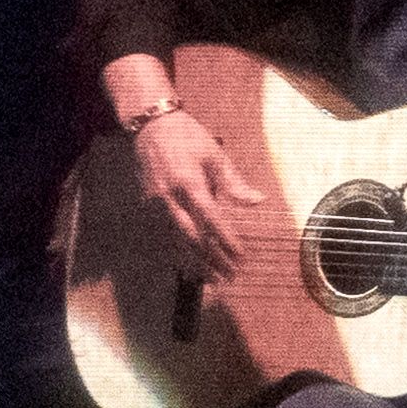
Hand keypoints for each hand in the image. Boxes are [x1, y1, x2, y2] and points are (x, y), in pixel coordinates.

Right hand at [134, 110, 267, 273]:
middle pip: (192, 237)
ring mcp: (155, 205)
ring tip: (213, 279)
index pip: (210, 219)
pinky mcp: (147, 208)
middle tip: (230, 276)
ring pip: (175, 242)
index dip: (227, 240)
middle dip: (212, 259)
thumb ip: (234, 183)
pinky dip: (177, 255)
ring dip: (195, 263)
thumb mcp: (215, 155)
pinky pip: (164, 237)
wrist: (151, 127)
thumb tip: (258, 201)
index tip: (241, 257)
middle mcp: (169, 198)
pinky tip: (190, 267)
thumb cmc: (188, 138)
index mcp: (188, 182)